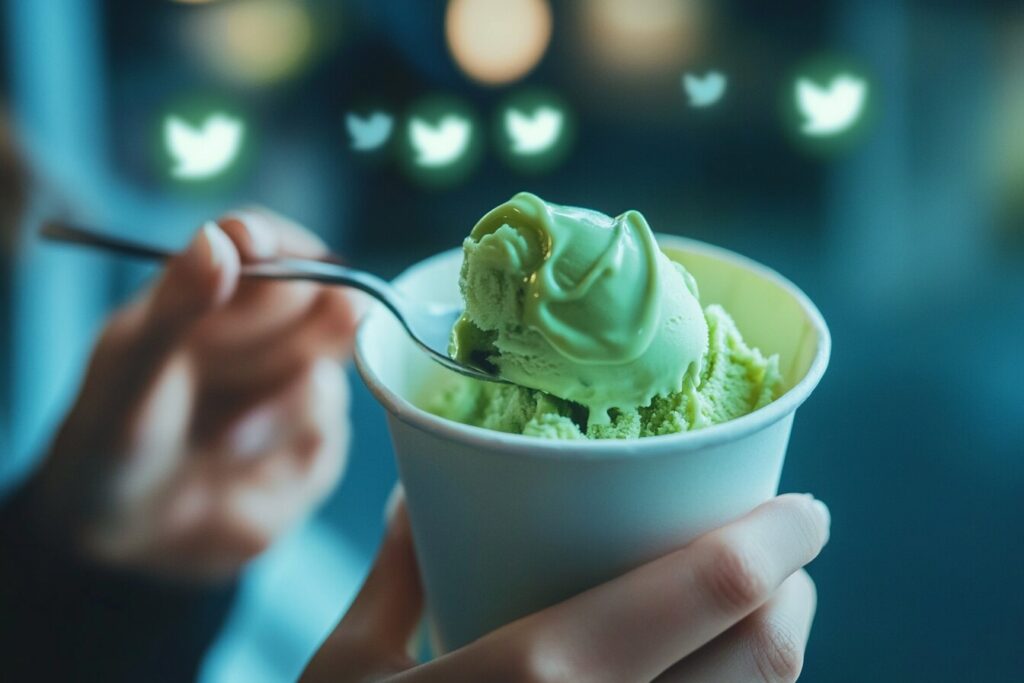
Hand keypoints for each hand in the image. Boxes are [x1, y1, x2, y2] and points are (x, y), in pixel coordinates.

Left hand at [31, 208, 355, 578]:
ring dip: (279, 413)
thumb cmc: (107, 440)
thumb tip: (221, 238)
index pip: (262, 245)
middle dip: (301, 332)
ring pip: (331, 378)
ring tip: (225, 443)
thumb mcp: (128, 373)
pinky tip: (240, 475)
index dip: (275, 243)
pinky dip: (285, 462)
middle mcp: (265, 338)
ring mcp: (294, 393)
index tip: (256, 251)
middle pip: (327, 300)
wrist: (117, 539)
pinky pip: (328, 444)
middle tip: (276, 352)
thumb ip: (177, 306)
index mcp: (213, 300)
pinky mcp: (312, 452)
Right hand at [301, 492, 829, 682]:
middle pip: (765, 658)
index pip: (708, 590)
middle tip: (782, 560)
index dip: (776, 539)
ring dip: (779, 656)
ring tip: (759, 617)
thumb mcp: (345, 673)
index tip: (803, 508)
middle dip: (792, 595)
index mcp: (537, 677)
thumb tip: (419, 498)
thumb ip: (395, 576)